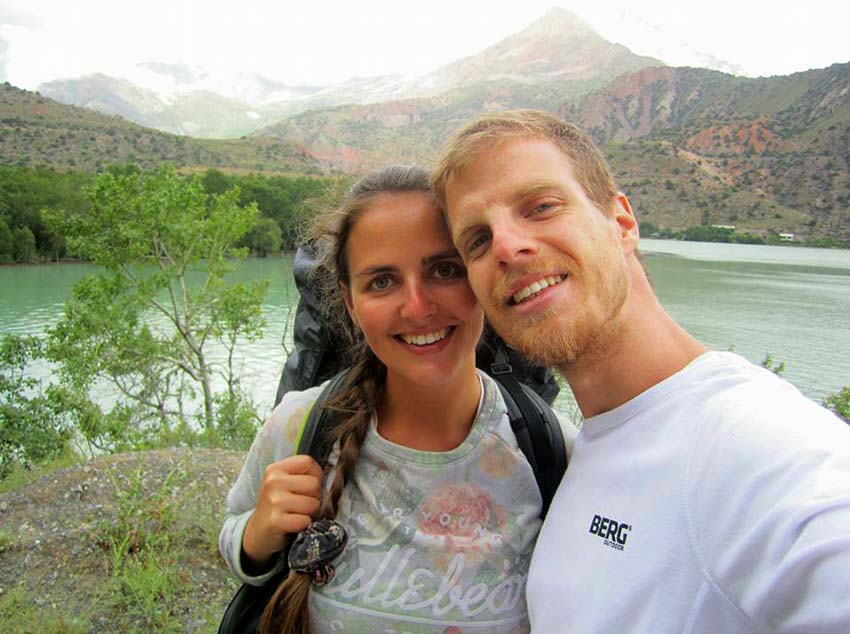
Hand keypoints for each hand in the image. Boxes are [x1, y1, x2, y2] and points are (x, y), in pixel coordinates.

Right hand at [241, 454, 322, 572]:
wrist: (258, 532)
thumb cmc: (277, 505)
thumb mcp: (284, 483)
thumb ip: (302, 475)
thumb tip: (330, 472)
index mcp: (275, 469)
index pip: (308, 462)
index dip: (315, 475)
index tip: (308, 486)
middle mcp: (273, 482)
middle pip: (314, 484)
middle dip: (314, 497)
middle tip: (303, 503)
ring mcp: (273, 501)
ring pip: (313, 504)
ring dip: (310, 513)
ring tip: (297, 514)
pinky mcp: (275, 521)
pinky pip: (305, 520)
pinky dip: (303, 525)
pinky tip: (292, 524)